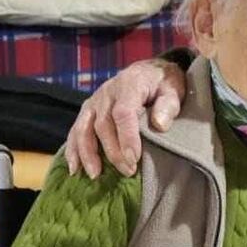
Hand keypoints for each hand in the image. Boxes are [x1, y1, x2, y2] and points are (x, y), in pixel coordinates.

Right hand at [64, 59, 185, 177]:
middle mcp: (107, 92)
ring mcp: (95, 101)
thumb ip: (168, 105)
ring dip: (87, 153)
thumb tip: (159, 124)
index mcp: (129, 85)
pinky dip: (73, 149)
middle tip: (128, 171)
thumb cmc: (164, 83)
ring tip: (95, 175)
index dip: (127, 137)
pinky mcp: (88, 110)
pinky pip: (76, 130)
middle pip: (103, 125)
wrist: (150, 70)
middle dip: (113, 151)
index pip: (123, 113)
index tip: (134, 159)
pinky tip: (74, 169)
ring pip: (84, 128)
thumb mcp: (174, 89)